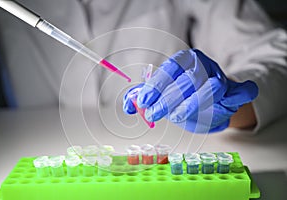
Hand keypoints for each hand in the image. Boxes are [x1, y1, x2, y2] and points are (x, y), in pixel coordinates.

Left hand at [123, 49, 257, 132]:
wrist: (209, 98)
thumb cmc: (183, 95)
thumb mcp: (163, 93)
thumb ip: (147, 97)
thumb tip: (128, 106)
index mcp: (184, 60)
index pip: (171, 68)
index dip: (157, 85)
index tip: (144, 101)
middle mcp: (203, 65)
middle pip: (189, 79)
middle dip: (168, 99)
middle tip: (153, 114)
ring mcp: (221, 76)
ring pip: (213, 86)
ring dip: (194, 103)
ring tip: (176, 117)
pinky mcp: (236, 89)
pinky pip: (244, 90)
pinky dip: (238, 96)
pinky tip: (227, 106)